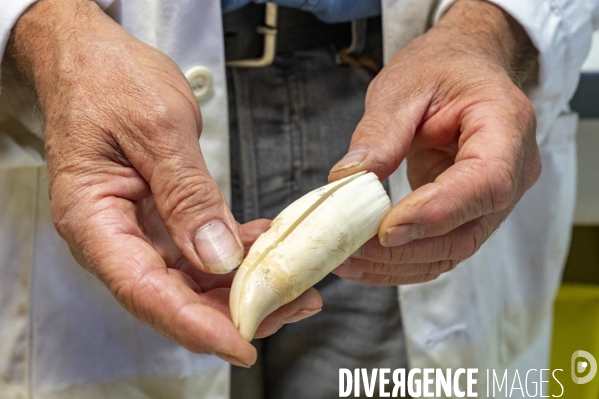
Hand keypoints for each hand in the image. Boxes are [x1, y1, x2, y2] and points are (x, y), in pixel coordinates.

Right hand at [9, 0, 320, 365]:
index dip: (195, 325)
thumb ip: (187, 194)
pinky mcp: (158, 218)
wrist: (92, 59)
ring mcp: (137, 230)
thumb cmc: (110, 81)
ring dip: (243, 286)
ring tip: (296, 283)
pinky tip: (269, 245)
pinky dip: (237, 252)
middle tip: (294, 305)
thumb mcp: (157, 129)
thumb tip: (218, 256)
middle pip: (173, 295)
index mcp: (94, 219)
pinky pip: (200, 249)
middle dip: (234, 311)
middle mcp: (113, 236)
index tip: (243, 343)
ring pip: (191, 279)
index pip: (145, 290)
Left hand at [330, 0, 540, 284]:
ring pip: (451, 252)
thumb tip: (347, 181)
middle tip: (349, 249)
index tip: (386, 229)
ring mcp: (492, 202)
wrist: (463, 73)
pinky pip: (439, 250)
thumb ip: (380, 132)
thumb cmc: (440, 70)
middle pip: (466, 231)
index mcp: (507, 128)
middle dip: (404, 249)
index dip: (437, 212)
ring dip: (396, 264)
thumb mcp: (404, 86)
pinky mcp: (468, 216)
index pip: (486, 182)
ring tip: (346, 259)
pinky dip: (400, 262)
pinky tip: (362, 260)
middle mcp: (512, 174)